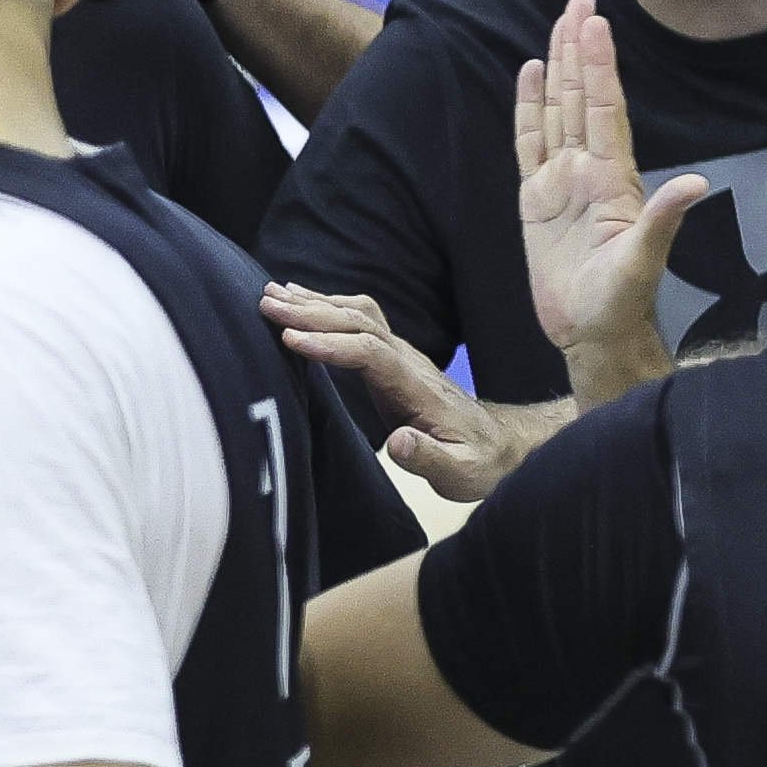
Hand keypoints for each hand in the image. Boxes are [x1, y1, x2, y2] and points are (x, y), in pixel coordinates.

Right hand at [257, 286, 552, 502]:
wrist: (500, 445)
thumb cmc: (477, 462)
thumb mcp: (461, 473)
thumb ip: (430, 458)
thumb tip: (398, 442)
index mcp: (418, 387)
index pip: (371, 353)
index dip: (331, 344)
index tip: (290, 340)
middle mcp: (409, 362)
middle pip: (358, 324)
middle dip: (311, 312)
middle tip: (266, 303)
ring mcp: (402, 355)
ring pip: (358, 315)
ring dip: (315, 303)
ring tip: (272, 294)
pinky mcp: (393, 357)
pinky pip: (359, 321)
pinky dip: (327, 307)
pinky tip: (301, 303)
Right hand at [515, 0, 706, 404]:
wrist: (594, 332)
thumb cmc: (619, 304)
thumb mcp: (642, 263)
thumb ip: (663, 220)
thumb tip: (694, 183)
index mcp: (611, 178)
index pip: (603, 109)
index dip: (597, 66)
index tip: (594, 23)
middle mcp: (588, 171)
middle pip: (580, 98)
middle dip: (579, 49)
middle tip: (579, 1)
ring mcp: (562, 183)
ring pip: (557, 112)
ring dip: (557, 68)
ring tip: (557, 25)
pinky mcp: (537, 201)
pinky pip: (529, 145)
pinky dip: (527, 108)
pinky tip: (527, 77)